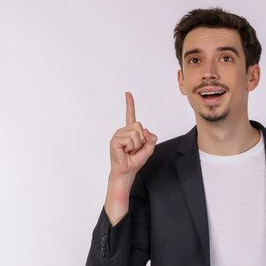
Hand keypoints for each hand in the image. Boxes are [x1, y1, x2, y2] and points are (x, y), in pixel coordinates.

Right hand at [105, 92, 156, 224]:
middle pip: (139, 126)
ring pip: (135, 133)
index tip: (127, 93)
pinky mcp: (114, 141)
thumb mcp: (149, 148)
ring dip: (136, 145)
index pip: (131, 115)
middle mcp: (123, 131)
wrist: (127, 171)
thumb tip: (144, 129)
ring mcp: (118, 135)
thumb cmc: (136, 160)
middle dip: (141, 139)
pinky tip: (125, 152)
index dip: (130, 104)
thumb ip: (151, 137)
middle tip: (135, 149)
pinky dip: (131, 147)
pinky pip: (129, 140)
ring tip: (130, 151)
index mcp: (130, 131)